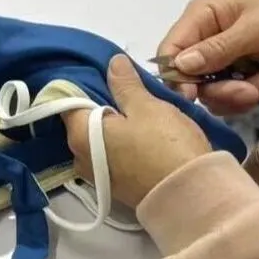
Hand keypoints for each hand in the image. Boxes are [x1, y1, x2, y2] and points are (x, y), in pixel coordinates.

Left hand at [62, 55, 211, 208]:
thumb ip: (125, 84)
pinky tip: (139, 135)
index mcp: (79, 135)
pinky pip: (110, 156)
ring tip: (136, 111)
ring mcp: (96, 175)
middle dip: (101, 105)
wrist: (191, 196)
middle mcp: (79, 158)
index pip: (68, 101)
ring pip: (98, 140)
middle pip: (83, 121)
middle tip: (127, 90)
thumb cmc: (165, 146)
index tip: (105, 75)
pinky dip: (119, 144)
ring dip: (112, 126)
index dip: (84, 84)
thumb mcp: (146, 107)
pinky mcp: (114, 187)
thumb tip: (112, 63)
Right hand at [157, 0, 258, 114]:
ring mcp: (220, 61)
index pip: (169, 48)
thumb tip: (180, 65)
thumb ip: (218, 48)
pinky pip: (227, 98)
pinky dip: (245, 98)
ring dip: (234, 95)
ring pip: (207, 92)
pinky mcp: (235, 77)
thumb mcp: (256, 28)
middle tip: (247, 92)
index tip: (191, 96)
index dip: (173, 74)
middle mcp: (204, 39)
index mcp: (202, 16)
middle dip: (217, 89)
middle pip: (186, 77)